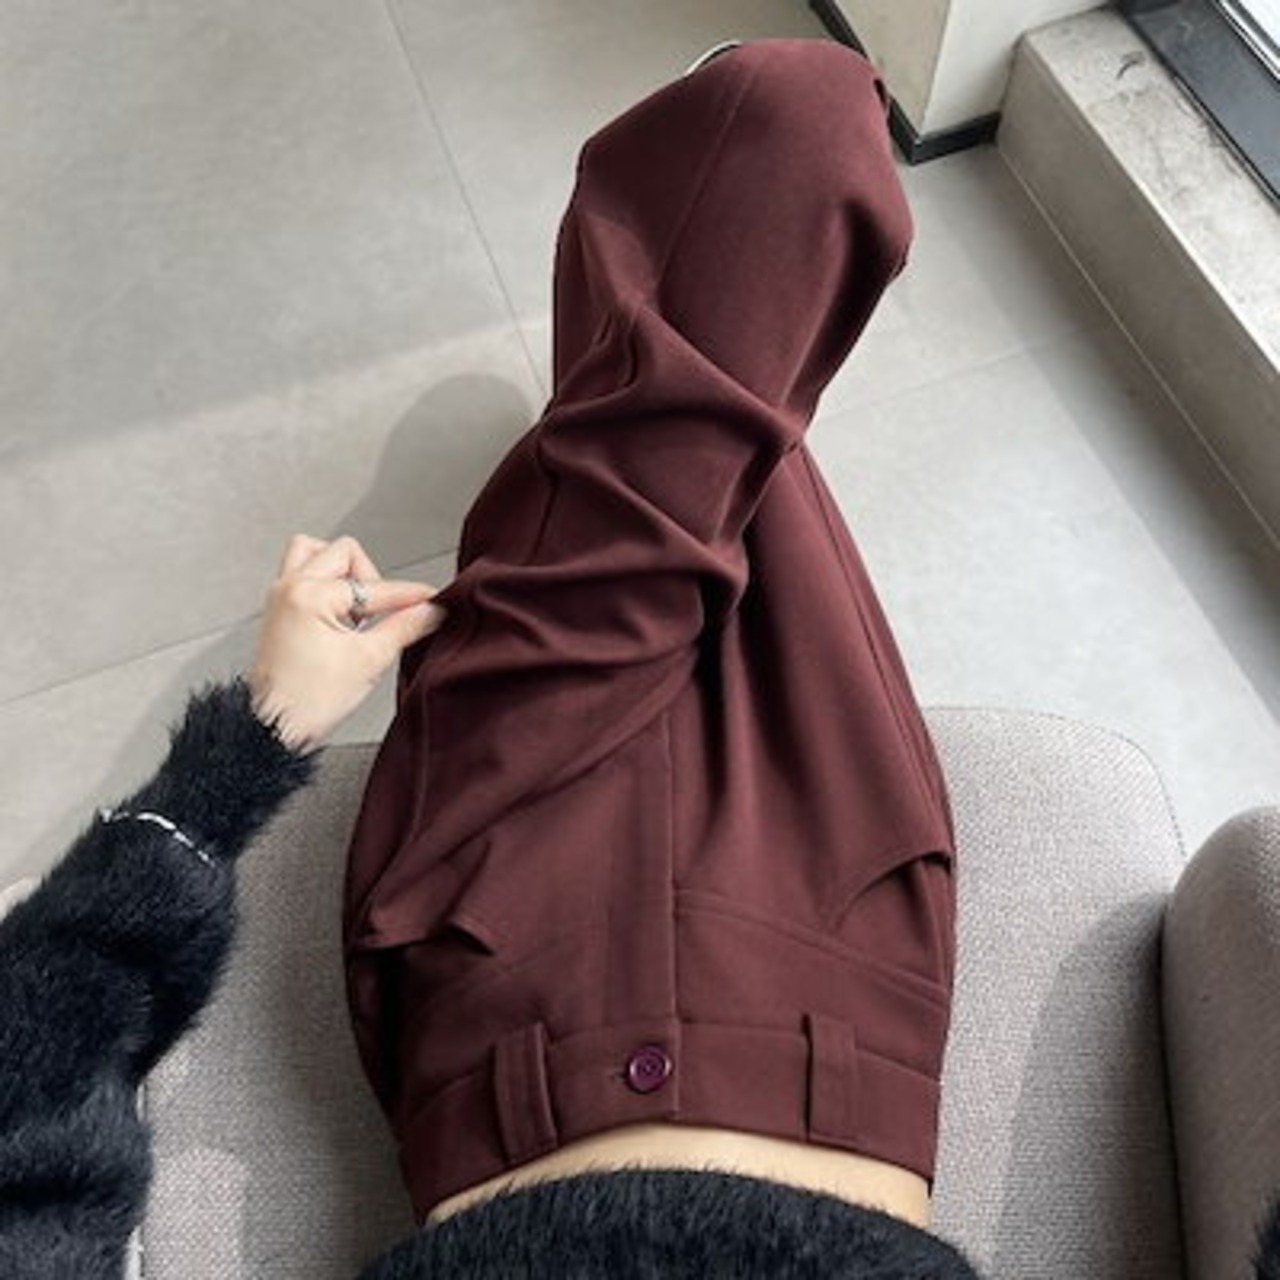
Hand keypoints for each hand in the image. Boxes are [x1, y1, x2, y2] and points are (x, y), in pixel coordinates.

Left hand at [246, 534, 449, 750]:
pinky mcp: (278, 610)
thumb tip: (431, 611)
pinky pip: (303, 575)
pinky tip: (340, 617)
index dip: (410, 596)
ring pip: (316, 553)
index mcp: (309, 596)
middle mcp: (289, 588)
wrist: (274, 729)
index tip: (433, 602)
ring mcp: (280, 597)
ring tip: (356, 609)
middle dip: (372, 580)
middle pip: (344, 553)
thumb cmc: (306, 702)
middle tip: (384, 613)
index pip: (375, 587)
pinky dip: (327, 585)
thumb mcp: (369, 660)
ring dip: (343, 573)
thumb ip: (405, 627)